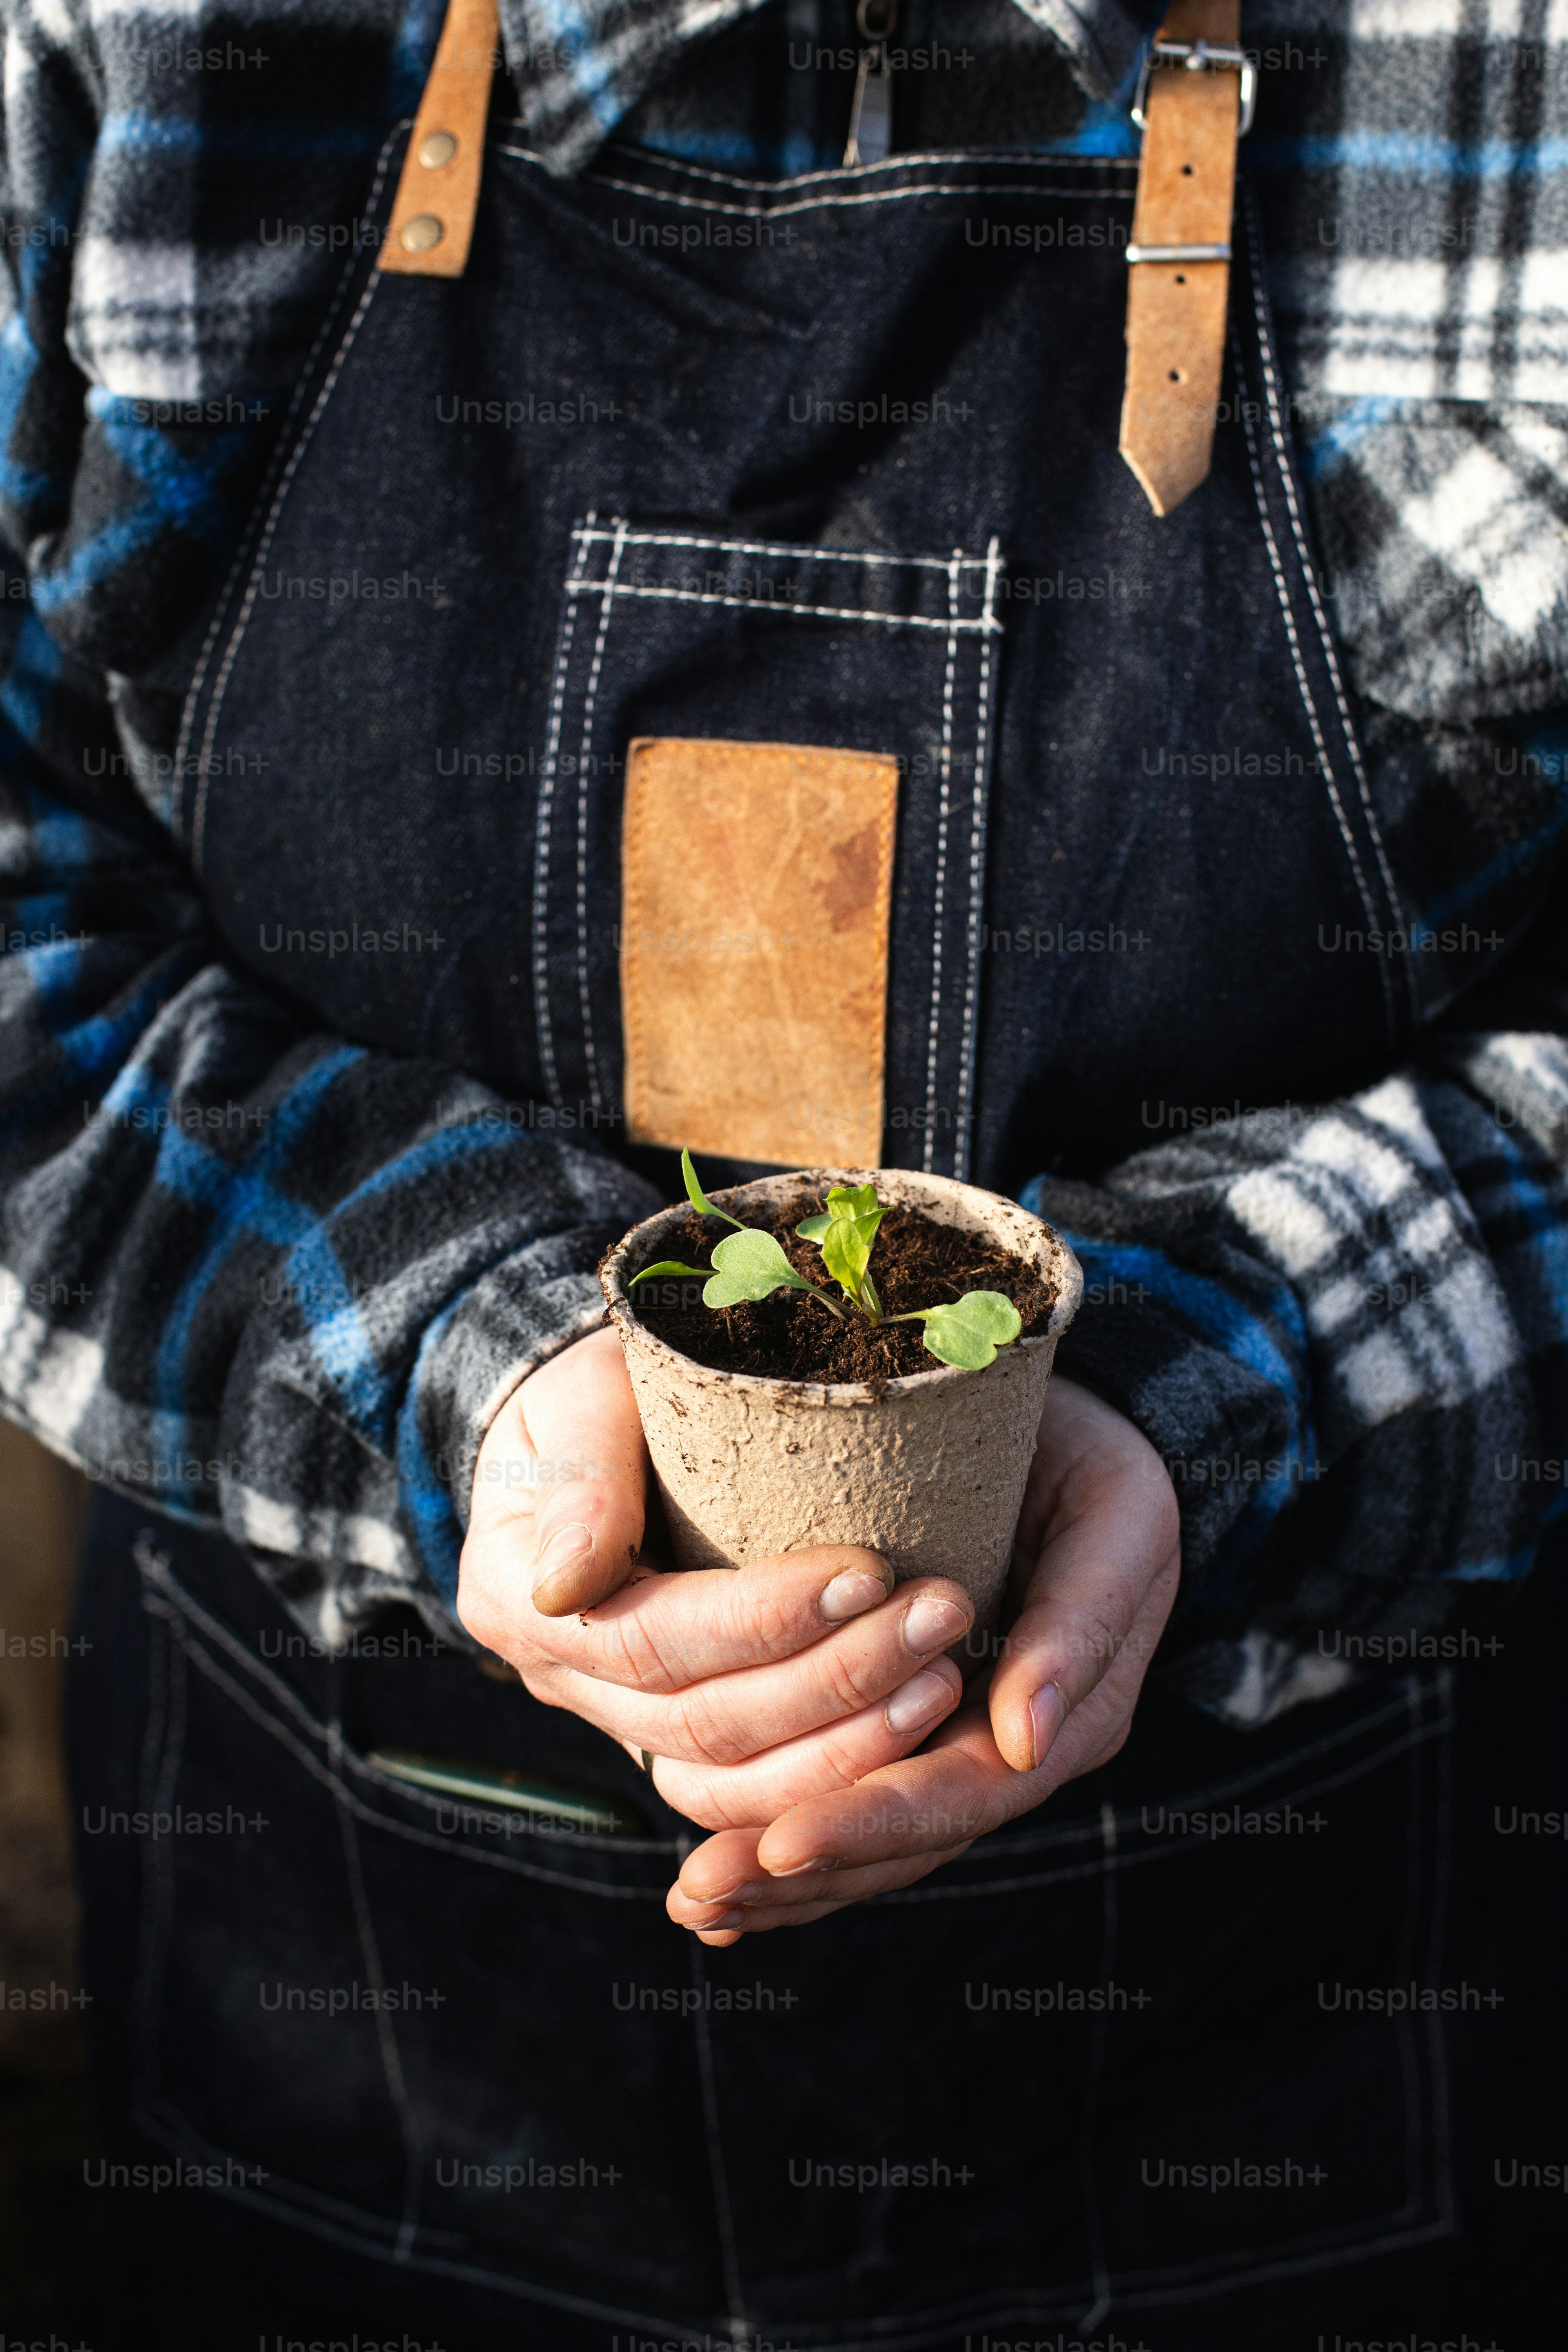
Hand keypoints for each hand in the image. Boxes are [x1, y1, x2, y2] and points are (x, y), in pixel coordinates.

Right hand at [456, 1327, 979, 1805]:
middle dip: (834, 1680)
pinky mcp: (669, 1737)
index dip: (763, 1620)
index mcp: (518, 1596)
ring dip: (848, 1743)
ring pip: (730, 1783)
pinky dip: (833, 1776)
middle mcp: (559, 1678)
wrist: (581, 1428)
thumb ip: (581, 1480)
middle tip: (942, 1615)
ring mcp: (614, 1720)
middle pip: (701, 1723)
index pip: (649, 1639)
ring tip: (945, 1680)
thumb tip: (571, 1580)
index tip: (868, 1572)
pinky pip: (749, 1792)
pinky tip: (916, 1727)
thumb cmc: (591, 1394)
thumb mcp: (576, 1403)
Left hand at [666, 1375, 1179, 1943]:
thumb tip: (1023, 1742)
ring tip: (693, 1901)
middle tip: (701, 1891)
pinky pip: (847, 1797)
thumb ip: (1083, 1623)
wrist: (1075, 1436)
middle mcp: (1010, 1750)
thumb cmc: (1096, 1465)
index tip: (781, 1841)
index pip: (963, 1792)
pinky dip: (781, 1835)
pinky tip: (713, 1889)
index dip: (870, 1818)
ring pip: (870, 1841)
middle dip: (803, 1865)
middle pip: (905, 1839)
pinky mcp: (907, 1724)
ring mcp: (957, 1744)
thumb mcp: (1118, 1522)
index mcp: (1069, 1716)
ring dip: (779, 1875)